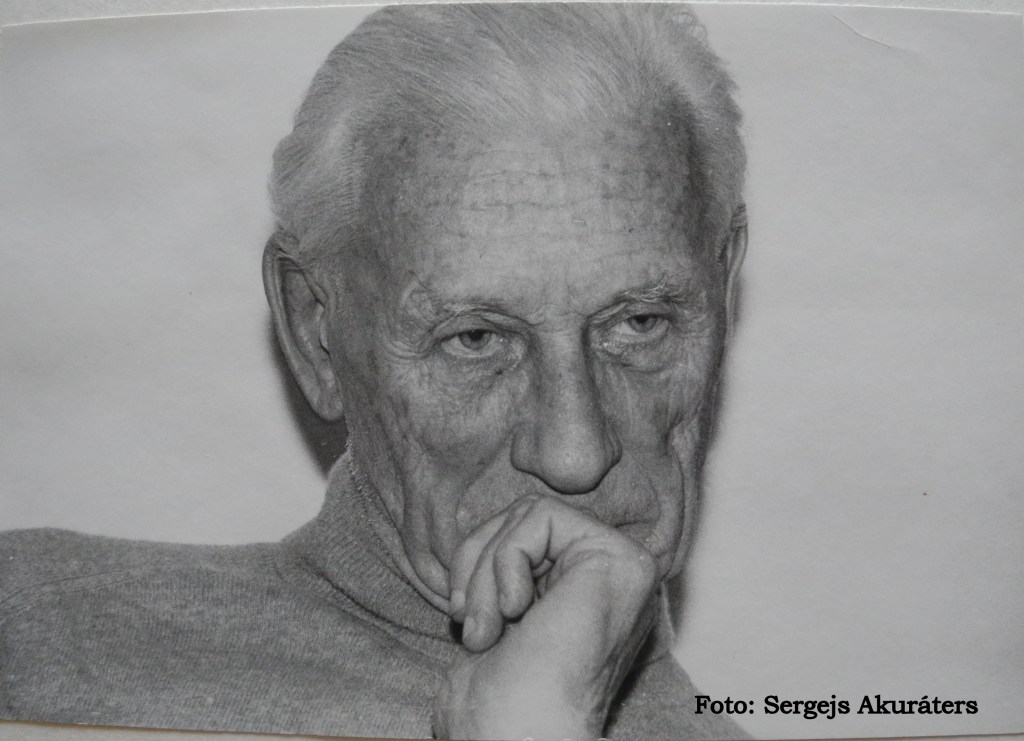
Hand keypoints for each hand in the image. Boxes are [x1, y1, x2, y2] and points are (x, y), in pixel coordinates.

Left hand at [432, 495, 659, 739]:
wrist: (517, 739)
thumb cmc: (498, 706)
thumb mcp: (491, 626)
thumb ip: (502, 575)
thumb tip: (482, 532)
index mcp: (585, 597)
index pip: (524, 536)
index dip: (478, 564)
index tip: (460, 617)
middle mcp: (611, 581)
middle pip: (525, 518)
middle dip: (478, 562)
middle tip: (467, 622)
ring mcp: (622, 568)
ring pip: (532, 513)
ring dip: (487, 568)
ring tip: (485, 627)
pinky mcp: (621, 559)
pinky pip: (544, 515)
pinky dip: (505, 558)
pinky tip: (512, 611)